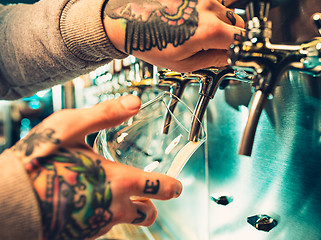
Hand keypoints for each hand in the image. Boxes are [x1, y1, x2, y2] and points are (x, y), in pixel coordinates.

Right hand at [11, 95, 182, 239]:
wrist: (10, 199)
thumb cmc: (39, 161)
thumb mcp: (72, 127)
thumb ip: (106, 115)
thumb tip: (134, 102)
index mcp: (119, 181)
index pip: (159, 188)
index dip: (172, 187)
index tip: (176, 186)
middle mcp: (113, 207)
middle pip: (148, 214)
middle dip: (152, 205)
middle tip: (148, 195)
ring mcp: (97, 224)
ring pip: (125, 221)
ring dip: (128, 209)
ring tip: (114, 193)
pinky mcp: (81, 233)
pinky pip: (101, 226)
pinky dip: (104, 214)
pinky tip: (90, 199)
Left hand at [103, 0, 244, 71]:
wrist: (126, 18)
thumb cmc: (148, 41)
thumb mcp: (181, 63)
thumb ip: (211, 60)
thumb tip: (228, 59)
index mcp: (208, 30)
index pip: (242, 41)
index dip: (241, 51)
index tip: (238, 56)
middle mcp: (209, 7)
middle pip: (238, 23)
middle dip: (232, 37)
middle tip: (218, 48)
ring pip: (227, 11)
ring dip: (222, 23)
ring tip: (200, 33)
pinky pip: (213, 2)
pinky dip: (211, 12)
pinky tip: (194, 21)